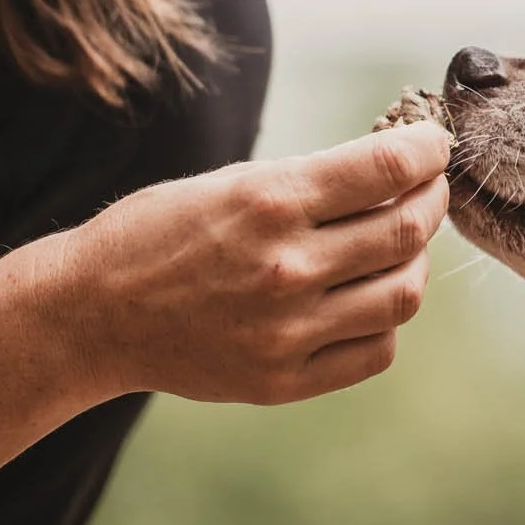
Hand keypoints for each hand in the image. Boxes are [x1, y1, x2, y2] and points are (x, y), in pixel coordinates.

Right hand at [54, 121, 450, 404]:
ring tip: (398, 245)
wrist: (90, 315)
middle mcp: (287, 267)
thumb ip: (310, 182)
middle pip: (407, 232)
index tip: (434, 145)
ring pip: (402, 295)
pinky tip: (366, 297)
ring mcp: (288, 331)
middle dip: (432, 200)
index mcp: (270, 202)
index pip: (387, 169)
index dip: (427, 151)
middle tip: (428, 189)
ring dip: (414, 262)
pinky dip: (385, 319)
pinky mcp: (284, 380)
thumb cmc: (157, 234)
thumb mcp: (229, 183)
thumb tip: (392, 170)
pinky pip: (375, 350)